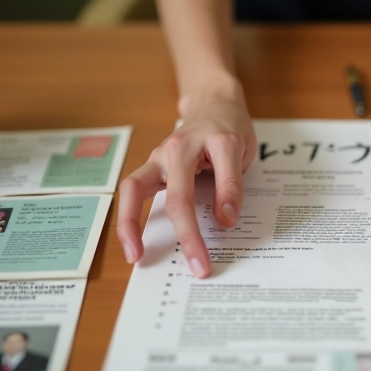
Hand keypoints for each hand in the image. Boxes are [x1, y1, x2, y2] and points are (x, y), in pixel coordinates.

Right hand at [117, 82, 255, 277]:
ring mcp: (159, 157)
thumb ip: (233, 182)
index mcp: (214, 141)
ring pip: (134, 189)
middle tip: (199, 267)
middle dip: (187, 236)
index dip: (227, 202)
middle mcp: (178, 148)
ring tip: (135, 256)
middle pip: (178, 197)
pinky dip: (128, 217)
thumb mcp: (243, 148)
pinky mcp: (150, 167)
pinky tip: (134, 242)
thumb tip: (225, 220)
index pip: (223, 177)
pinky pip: (131, 191)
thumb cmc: (228, 128)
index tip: (229, 226)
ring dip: (130, 224)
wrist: (211, 103)